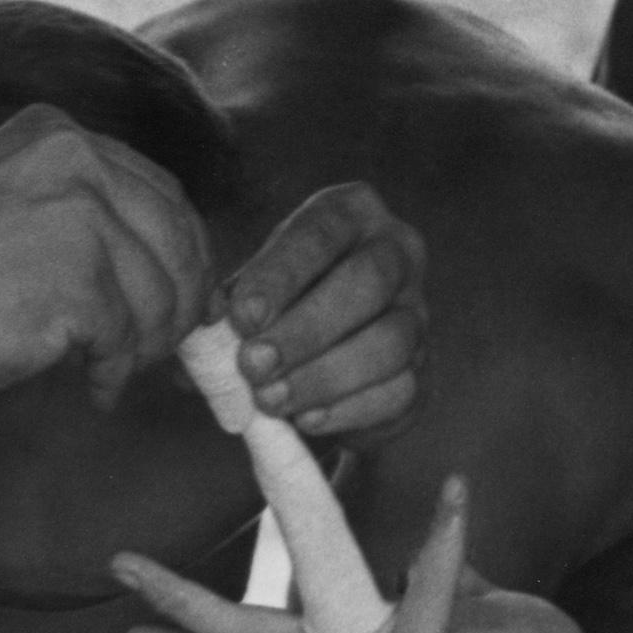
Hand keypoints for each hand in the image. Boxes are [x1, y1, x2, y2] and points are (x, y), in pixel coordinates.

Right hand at [0, 105, 210, 402]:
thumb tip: (147, 255)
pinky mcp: (83, 282)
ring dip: (149, 343)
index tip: (186, 288)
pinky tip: (95, 388)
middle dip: (183, 298)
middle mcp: (81, 161)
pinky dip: (115, 371)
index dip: (182, 248)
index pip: (159, 191)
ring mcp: (85, 219)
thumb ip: (72, 204)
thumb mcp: (0, 192)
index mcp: (60, 134)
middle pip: (177, 238)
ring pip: (160, 294)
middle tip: (169, 342)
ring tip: (119, 369)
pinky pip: (125, 338)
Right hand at [114, 479, 603, 632]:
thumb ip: (412, 572)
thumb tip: (404, 542)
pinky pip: (423, 583)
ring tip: (281, 456)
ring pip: (323, 602)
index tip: (130, 622)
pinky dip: (443, 535)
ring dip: (305, 526)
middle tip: (120, 566)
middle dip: (178, 606)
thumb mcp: (450, 599)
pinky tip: (458, 492)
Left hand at [218, 182, 425, 438]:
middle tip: (254, 364)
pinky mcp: (424, 371)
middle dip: (306, 328)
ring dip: (324, 376)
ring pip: (390, 342)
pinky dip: (349, 409)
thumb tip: (209, 322)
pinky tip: (307, 419)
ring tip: (271, 399)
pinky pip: (399, 391)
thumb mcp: (253, 288)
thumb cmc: (278, 306)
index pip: (321, 231)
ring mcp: (418, 314)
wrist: (321, 357)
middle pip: (368, 281)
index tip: (242, 317)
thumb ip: (232, 300)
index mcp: (351, 213)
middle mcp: (397, 253)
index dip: (281, 274)